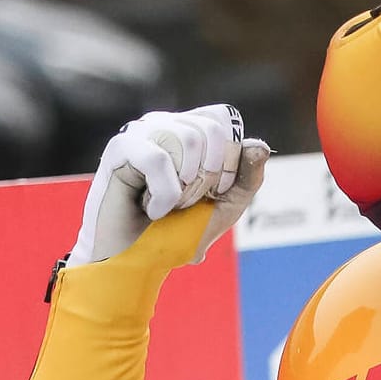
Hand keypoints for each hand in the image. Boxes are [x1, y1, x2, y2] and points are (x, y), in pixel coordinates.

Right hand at [68, 105, 269, 267]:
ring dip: (188, 186)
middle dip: (212, 176)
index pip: (223, 117)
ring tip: (169, 205)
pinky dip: (165, 195)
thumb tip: (260, 145)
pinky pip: (159, 160)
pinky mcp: (120, 149)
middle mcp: (165, 124)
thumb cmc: (177, 232)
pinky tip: (152, 209)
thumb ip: (248, 178)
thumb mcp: (225, 207)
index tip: (217, 188)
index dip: (230, 154)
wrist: (137, 262)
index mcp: (189, 131)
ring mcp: (141, 133)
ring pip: (189, 139)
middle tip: (190, 201)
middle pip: (211, 129)